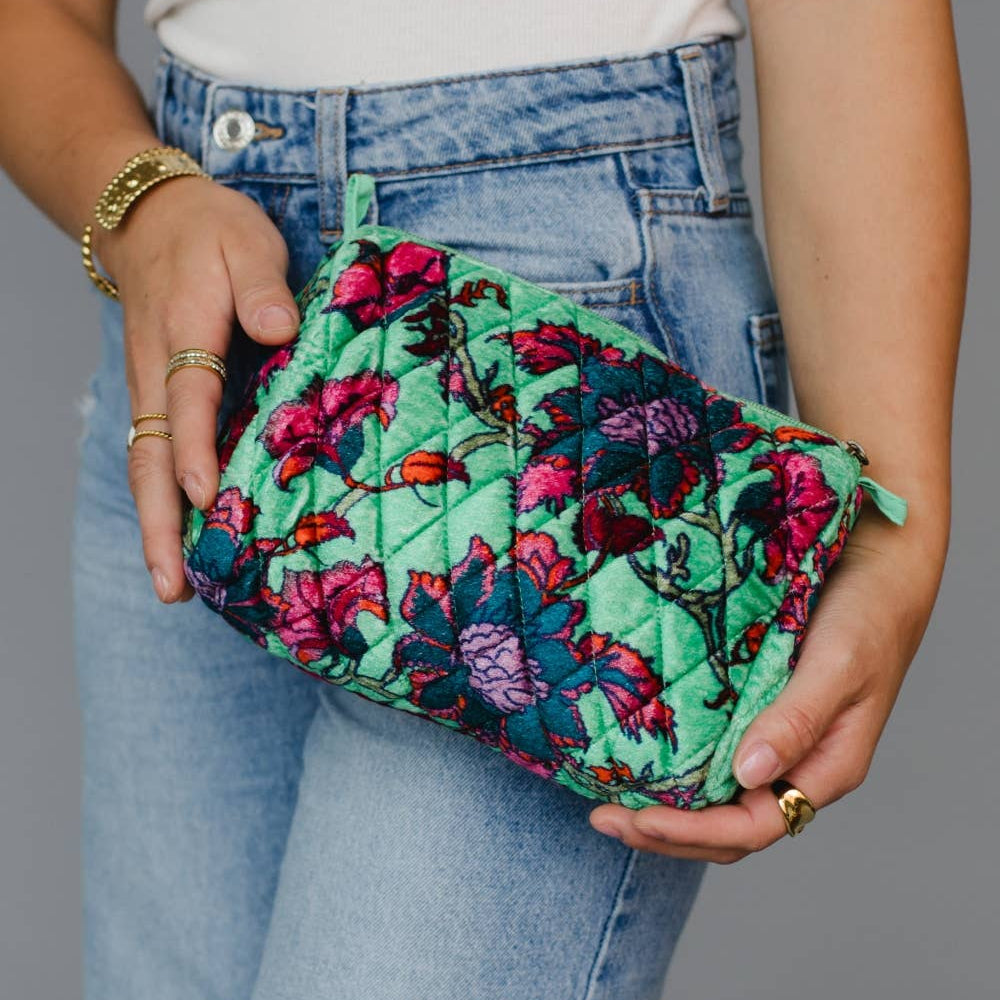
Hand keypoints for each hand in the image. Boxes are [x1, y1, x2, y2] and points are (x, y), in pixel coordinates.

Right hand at [93, 175, 299, 603]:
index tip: (205, 496)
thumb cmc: (210, 234)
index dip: (196, 449)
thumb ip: (263, 285)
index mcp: (183, 336)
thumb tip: (280, 329)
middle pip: (151, 456)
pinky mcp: (156, 398)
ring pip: (147, 465)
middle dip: (161, 522)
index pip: (187, 400)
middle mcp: (157, 374)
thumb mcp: (245, 241)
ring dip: (157, 525)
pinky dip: (163, 502)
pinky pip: (155, 456)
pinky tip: (183, 539)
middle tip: (172, 586)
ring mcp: (150, 390)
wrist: (149, 218)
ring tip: (172, 586)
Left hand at [588, 501, 945, 861]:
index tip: (640, 819)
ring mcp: (771, 742)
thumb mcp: (838, 667)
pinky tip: (634, 760)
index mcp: (823, 768)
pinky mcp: (751, 712)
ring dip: (662, 809)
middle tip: (603, 819)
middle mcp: (793, 765)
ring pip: (714, 799)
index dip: (694, 831)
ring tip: (606, 805)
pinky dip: (672, 770)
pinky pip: (709, 758)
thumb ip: (797, 721)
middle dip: (664, 833)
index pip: (754, 826)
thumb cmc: (867, 617)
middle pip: (726, 826)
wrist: (875, 568)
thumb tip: (746, 775)